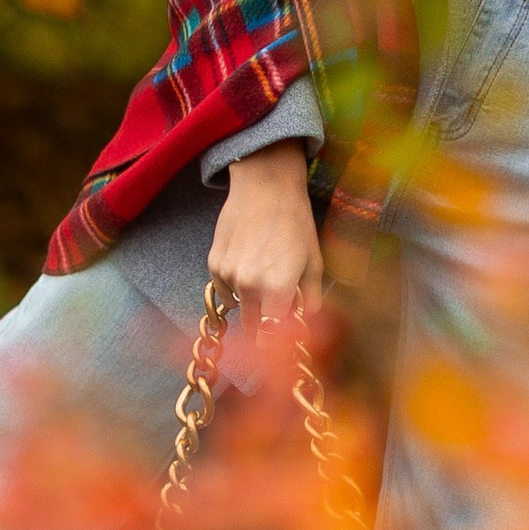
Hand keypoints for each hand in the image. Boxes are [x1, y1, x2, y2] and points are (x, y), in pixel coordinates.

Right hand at [206, 143, 322, 329]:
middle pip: (253, 327)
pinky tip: (249, 263)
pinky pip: (225, 290)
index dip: (276, 343)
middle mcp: (249, 286)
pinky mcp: (214, 264)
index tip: (282, 340)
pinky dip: (236, 286)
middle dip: (266, 324)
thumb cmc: (295, 221)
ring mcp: (228, 275)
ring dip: (251, 302)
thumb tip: (308, 318)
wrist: (265, 186)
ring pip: (239, 308)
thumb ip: (311, 296)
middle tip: (278, 306)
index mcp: (277, 288)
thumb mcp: (314, 260)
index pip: (271, 338)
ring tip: (265, 274)